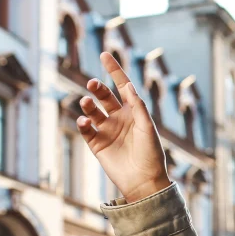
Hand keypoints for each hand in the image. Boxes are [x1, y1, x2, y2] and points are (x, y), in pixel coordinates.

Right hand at [76, 52, 169, 202]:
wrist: (144, 181)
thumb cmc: (151, 155)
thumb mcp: (148, 128)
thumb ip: (138, 107)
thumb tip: (129, 86)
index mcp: (134, 112)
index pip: (122, 86)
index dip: (114, 70)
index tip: (104, 54)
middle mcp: (119, 118)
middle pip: (104, 96)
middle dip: (97, 87)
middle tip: (92, 85)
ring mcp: (107, 130)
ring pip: (92, 111)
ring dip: (87, 104)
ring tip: (86, 102)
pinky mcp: (97, 144)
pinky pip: (86, 129)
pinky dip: (83, 123)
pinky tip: (85, 122)